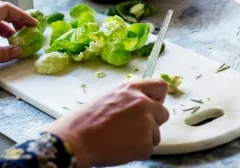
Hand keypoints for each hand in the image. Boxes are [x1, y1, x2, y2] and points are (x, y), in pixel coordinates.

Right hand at [47, 78, 169, 166]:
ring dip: (144, 138)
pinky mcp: (145, 144)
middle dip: (152, 122)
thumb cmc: (86, 119)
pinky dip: (137, 152)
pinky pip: (148, 149)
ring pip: (156, 134)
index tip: (153, 105)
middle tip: (133, 129)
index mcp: (132, 88)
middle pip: (163, 113)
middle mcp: (143, 103)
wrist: (76, 139)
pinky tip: (121, 148)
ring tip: (122, 139)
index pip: (160, 86)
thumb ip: (129, 96)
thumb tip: (143, 101)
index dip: (157, 98)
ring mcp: (146, 123)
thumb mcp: (109, 96)